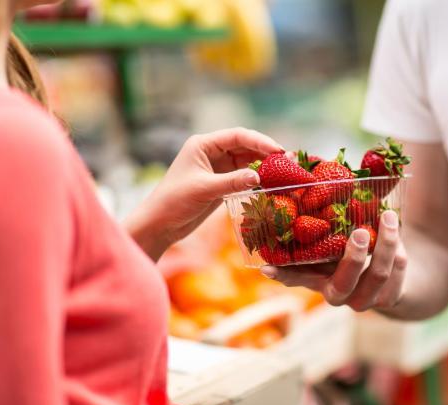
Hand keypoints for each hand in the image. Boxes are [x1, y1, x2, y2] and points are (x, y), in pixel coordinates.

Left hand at [126, 127, 282, 259]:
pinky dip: (257, 178)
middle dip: (266, 152)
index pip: (237, 136)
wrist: (160, 224)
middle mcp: (211, 152)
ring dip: (264, 165)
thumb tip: (259, 176)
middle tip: (288, 160)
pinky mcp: (221, 182)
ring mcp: (217, 167)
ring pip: (247, 161)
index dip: (259, 141)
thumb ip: (232, 182)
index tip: (278, 150)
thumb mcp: (204, 190)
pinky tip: (271, 182)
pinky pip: (244, 176)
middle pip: (245, 146)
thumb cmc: (174, 202)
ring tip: (285, 170)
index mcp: (203, 144)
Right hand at [261, 210, 407, 310]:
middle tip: (360, 232)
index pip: (295, 277)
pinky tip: (398, 237)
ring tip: (389, 215)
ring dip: (386, 244)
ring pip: (377, 276)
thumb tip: (301, 162)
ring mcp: (363, 299)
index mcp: (318, 276)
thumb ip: (325, 208)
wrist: (391, 271)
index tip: (268, 267)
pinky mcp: (389, 299)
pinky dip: (399, 252)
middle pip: (343, 284)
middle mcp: (337, 292)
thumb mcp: (339, 230)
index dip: (282, 275)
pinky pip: (397, 276)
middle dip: (353, 259)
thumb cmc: (354, 242)